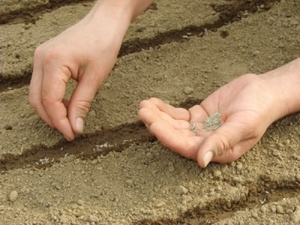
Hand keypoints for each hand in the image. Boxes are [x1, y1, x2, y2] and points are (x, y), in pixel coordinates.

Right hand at [29, 5, 129, 139]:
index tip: (72, 134)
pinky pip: (42, 85)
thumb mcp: (95, 77)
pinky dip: (52, 99)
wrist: (104, 23)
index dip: (60, 122)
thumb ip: (82, 103)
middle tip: (70, 131)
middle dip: (52, 119)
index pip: (50, 101)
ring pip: (37, 94)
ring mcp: (40, 57)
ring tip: (70, 120)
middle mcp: (41, 59)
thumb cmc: (103, 44)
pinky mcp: (45, 58)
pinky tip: (67, 105)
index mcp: (53, 62)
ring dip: (51, 110)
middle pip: (37, 100)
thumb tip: (75, 127)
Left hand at [138, 74, 283, 167]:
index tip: (154, 125)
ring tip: (143, 105)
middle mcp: (206, 142)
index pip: (186, 147)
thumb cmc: (258, 110)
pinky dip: (166, 109)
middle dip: (158, 123)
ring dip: (158, 115)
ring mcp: (200, 128)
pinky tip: (154, 103)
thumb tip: (202, 162)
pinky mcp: (198, 115)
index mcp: (217, 151)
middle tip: (142, 111)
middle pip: (176, 135)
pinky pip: (178, 115)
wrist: (263, 92)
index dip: (168, 137)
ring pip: (174, 124)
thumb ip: (221, 142)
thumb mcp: (242, 126)